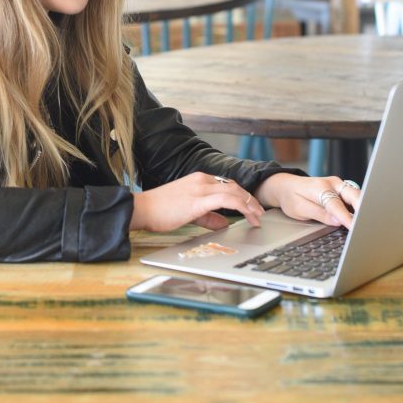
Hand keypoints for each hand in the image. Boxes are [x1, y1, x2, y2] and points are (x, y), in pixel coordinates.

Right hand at [130, 172, 264, 232]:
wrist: (142, 208)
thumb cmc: (160, 210)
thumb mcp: (188, 212)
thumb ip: (207, 216)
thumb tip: (224, 222)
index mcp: (198, 180)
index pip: (226, 185)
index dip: (242, 196)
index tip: (252, 208)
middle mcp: (201, 180)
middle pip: (234, 186)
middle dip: (250, 200)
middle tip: (260, 213)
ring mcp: (200, 188)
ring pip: (233, 191)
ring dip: (249, 204)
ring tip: (257, 217)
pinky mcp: (198, 200)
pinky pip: (226, 200)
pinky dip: (241, 206)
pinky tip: (247, 216)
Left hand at [254, 173, 361, 228]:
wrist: (286, 186)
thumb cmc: (291, 197)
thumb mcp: (299, 209)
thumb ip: (319, 214)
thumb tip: (338, 221)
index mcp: (320, 188)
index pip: (337, 205)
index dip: (347, 218)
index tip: (355, 228)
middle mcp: (332, 183)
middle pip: (354, 196)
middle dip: (363, 210)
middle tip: (368, 226)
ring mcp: (338, 185)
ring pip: (357, 196)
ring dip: (363, 209)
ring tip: (368, 224)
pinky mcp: (341, 190)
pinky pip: (354, 198)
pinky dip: (359, 208)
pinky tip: (361, 219)